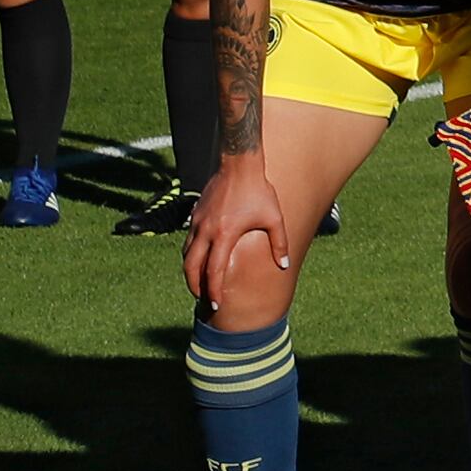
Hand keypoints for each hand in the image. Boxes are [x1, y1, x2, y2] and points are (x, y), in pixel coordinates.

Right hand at [183, 160, 285, 314]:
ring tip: (200, 283)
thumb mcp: (274, 218)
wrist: (239, 165)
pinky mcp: (194, 215)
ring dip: (191, 272)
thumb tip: (283, 265)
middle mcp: (205, 231)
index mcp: (224, 235)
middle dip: (195, 286)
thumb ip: (279, 243)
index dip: (214, 290)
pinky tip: (200, 260)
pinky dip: (191, 255)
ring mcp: (197, 223)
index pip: (213, 271)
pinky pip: (188, 241)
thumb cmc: (259, 192)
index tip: (217, 304)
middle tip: (203, 299)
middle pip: (191, 268)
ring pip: (186, 255)